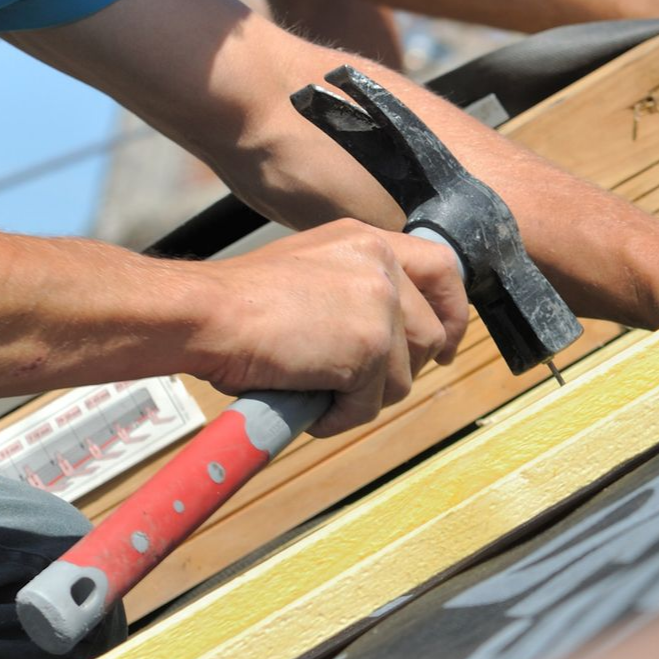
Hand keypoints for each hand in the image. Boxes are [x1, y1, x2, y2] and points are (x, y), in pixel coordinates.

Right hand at [195, 220, 468, 437]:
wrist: (206, 313)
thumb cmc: (237, 303)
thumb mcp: (311, 271)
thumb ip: (354, 289)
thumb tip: (388, 340)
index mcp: (368, 241)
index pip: (442, 268)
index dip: (452, 311)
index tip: (446, 345)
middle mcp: (382, 265)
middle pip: (430, 335)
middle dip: (402, 370)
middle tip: (360, 385)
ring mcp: (381, 306)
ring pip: (405, 377)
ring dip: (363, 396)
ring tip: (316, 390)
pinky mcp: (372, 347)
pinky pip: (369, 405)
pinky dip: (338, 417)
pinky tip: (307, 404)